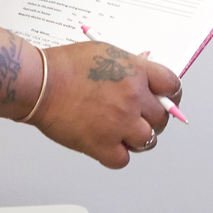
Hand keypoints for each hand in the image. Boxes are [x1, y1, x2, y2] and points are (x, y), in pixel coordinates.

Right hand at [27, 41, 180, 169]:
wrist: (39, 83)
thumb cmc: (63, 66)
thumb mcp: (103, 53)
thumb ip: (129, 67)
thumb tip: (144, 80)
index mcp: (136, 72)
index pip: (173, 86)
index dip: (170, 96)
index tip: (166, 101)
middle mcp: (133, 97)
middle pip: (162, 117)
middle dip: (151, 119)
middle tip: (137, 118)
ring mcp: (121, 123)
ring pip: (148, 141)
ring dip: (136, 139)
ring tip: (119, 132)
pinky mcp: (103, 145)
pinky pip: (123, 159)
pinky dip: (115, 155)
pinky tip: (105, 144)